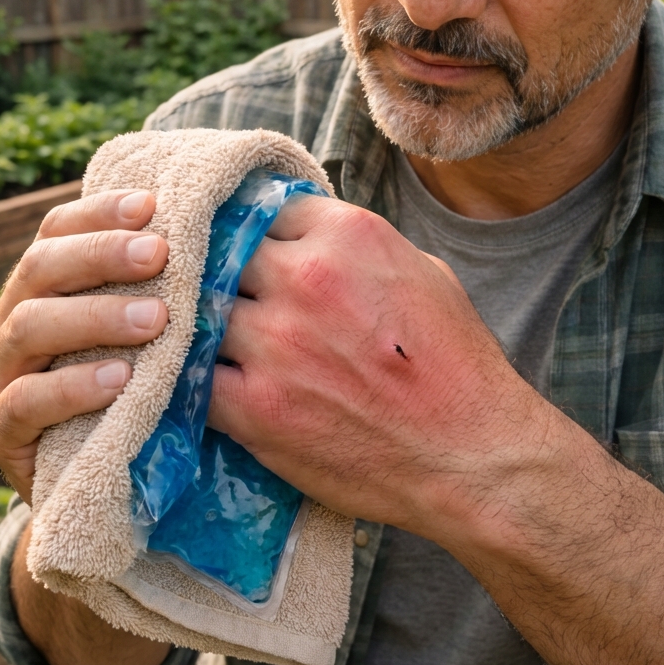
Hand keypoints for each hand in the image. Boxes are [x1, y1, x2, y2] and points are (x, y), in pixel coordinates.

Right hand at [0, 189, 169, 504]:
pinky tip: (119, 379)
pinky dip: (73, 387)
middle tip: (160, 254)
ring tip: (156, 319)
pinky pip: (25, 403)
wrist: (103, 485)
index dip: (98, 214)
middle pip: (39, 268)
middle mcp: (7, 322)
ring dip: (96, 316)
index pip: (55, 232)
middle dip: (101, 255)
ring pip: (30, 327)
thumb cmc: (131, 390)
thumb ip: (150, 286)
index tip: (151, 204)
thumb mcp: (139, 333)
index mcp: (37, 287)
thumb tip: (208, 225)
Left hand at [212, 193, 539, 541]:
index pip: (266, 208)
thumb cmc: (457, 363)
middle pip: (225, 253)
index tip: (260, 254)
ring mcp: (274, 342)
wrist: (471, 455)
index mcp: (347, 235)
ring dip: (208, 325)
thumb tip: (311, 239)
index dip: (261, 233)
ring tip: (220, 339)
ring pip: (201, 311)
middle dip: (229, 274)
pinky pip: (192, 375)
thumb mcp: (421, 272)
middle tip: (238, 297)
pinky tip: (210, 380)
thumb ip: (355, 247)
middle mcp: (304, 277)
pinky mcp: (254, 407)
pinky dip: (194, 376)